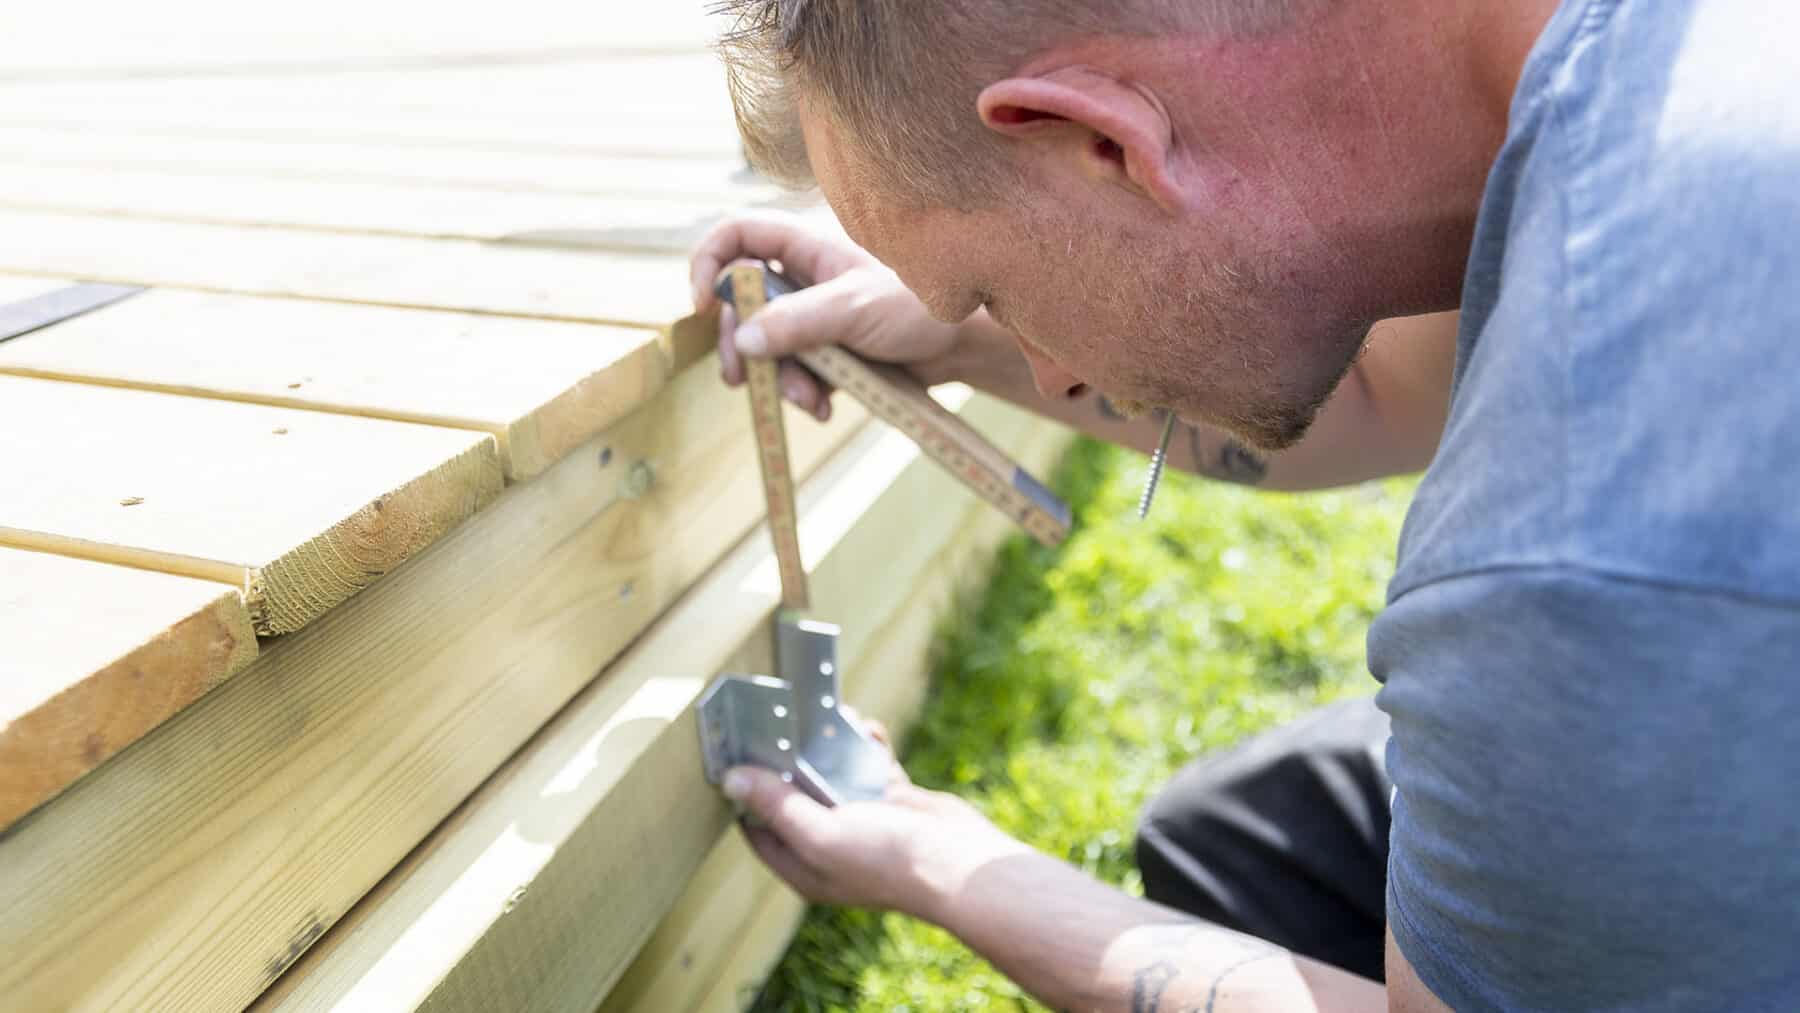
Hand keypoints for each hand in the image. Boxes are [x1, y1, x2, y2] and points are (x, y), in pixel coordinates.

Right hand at [689, 210, 964, 420]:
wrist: (962, 347)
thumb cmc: (916, 308)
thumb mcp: (852, 309)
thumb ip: (796, 322)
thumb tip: (741, 340)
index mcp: (803, 246)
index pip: (735, 235)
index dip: (709, 263)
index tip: (704, 305)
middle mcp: (800, 277)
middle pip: (739, 304)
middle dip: (740, 345)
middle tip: (741, 378)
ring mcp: (810, 317)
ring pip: (764, 346)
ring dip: (777, 378)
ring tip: (808, 400)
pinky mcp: (824, 352)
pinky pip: (791, 372)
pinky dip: (800, 392)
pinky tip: (824, 408)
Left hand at [721, 719, 1029, 918]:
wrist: (957, 861)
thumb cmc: (887, 860)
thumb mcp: (820, 833)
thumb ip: (777, 806)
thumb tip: (731, 780)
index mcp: (806, 866)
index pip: (759, 828)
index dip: (744, 794)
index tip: (734, 754)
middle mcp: (831, 844)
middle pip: (795, 797)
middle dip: (786, 759)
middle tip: (774, 720)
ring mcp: (864, 822)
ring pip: (834, 775)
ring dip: (828, 745)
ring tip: (822, 714)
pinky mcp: (893, 802)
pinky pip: (870, 765)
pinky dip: (867, 745)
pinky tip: (864, 727)